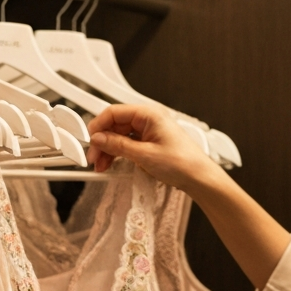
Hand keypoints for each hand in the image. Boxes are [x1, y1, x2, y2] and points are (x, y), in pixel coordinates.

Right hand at [87, 104, 222, 194]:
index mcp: (149, 115)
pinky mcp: (151, 144)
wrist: (200, 178)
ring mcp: (150, 132)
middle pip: (116, 125)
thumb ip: (118, 146)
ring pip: (121, 137)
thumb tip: (100, 140)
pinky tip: (113, 165)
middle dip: (103, 142)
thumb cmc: (182, 163)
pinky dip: (120, 154)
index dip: (98, 126)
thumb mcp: (144, 155)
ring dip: (109, 150)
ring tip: (102, 166)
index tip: (90, 141)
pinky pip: (129, 145)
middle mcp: (149, 120)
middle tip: (94, 158)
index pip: (114, 113)